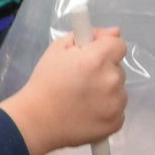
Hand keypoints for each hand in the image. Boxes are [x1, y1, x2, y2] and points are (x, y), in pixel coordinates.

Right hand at [0, 26, 127, 154]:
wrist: (36, 120)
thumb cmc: (44, 82)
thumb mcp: (57, 50)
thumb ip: (87, 36)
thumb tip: (114, 32)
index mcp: (97, 59)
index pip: (119, 45)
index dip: (105, 48)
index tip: (92, 56)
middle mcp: (112, 80)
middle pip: (117, 69)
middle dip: (103, 71)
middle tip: (81, 81)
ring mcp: (116, 104)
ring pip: (118, 90)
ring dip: (106, 91)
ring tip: (82, 100)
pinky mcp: (116, 122)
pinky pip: (117, 109)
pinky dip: (106, 110)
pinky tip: (88, 113)